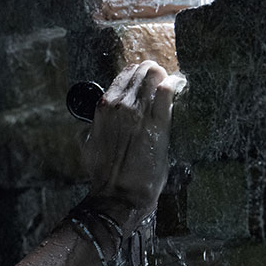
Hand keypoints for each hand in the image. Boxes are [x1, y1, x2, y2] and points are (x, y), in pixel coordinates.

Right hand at [80, 60, 184, 229]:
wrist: (120, 193)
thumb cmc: (104, 174)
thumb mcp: (89, 147)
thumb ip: (90, 131)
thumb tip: (87, 128)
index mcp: (103, 108)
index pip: (123, 76)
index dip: (136, 74)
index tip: (144, 78)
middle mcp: (120, 105)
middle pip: (141, 72)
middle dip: (151, 72)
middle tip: (159, 77)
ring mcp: (140, 113)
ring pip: (154, 77)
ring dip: (163, 76)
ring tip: (169, 81)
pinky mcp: (158, 124)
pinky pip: (168, 92)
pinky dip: (174, 85)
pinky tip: (178, 85)